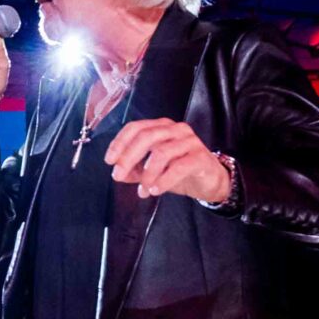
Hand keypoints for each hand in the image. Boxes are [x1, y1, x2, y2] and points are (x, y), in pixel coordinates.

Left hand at [106, 117, 230, 201]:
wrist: (210, 181)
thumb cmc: (180, 172)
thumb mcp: (152, 171)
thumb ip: (134, 170)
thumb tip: (118, 174)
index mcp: (162, 127)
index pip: (136, 127)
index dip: (120, 143)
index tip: (109, 160)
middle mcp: (175, 130)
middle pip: (146, 137)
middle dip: (128, 157)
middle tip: (118, 175)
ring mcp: (189, 142)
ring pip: (161, 153)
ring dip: (147, 174)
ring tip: (142, 190)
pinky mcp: (200, 157)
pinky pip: (178, 167)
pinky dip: (163, 180)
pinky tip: (155, 191)